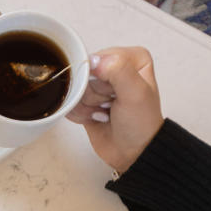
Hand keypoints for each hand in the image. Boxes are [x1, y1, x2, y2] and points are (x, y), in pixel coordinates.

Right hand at [66, 46, 163, 173]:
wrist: (133, 152)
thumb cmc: (140, 123)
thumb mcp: (135, 93)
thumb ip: (118, 70)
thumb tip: (92, 60)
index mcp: (131, 58)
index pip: (100, 58)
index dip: (102, 78)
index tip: (114, 93)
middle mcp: (115, 68)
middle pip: (85, 74)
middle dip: (93, 94)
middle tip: (109, 105)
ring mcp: (99, 85)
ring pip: (75, 89)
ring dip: (86, 106)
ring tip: (103, 114)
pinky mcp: (87, 100)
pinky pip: (70, 102)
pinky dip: (79, 114)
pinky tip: (94, 119)